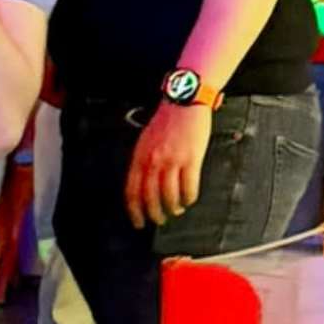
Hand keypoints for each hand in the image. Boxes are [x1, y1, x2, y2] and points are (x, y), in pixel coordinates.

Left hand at [126, 94, 213, 224]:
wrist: (185, 101)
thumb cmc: (167, 120)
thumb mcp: (146, 140)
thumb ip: (143, 161)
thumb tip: (143, 185)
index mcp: (139, 156)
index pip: (132, 191)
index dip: (134, 211)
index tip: (138, 223)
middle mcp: (153, 161)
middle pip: (150, 198)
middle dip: (155, 214)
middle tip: (160, 220)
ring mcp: (172, 160)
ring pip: (170, 196)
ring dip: (173, 208)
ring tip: (176, 210)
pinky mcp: (191, 159)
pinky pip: (189, 187)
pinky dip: (189, 198)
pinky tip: (189, 199)